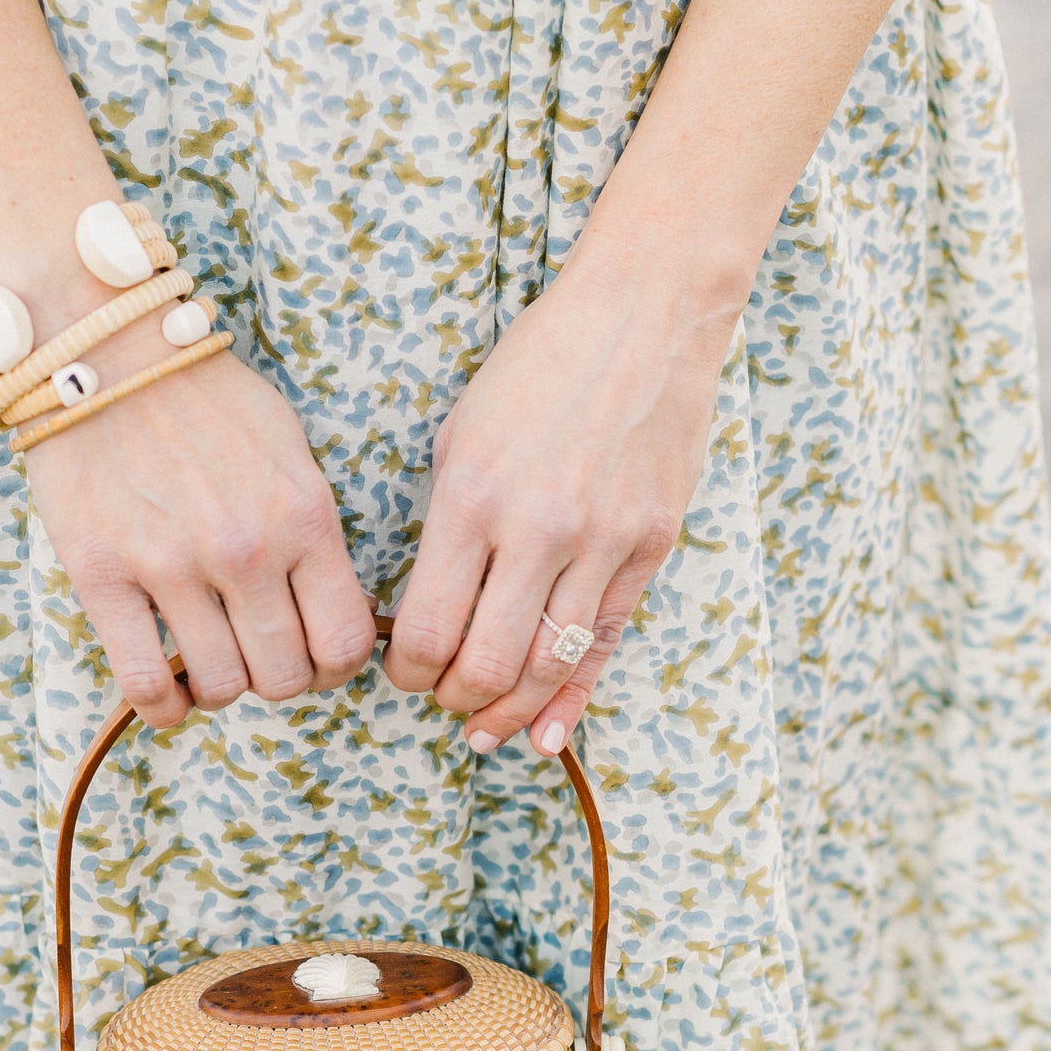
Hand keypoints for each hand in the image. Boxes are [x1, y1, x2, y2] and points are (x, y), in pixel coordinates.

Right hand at [25, 325, 375, 728]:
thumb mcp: (290, 448)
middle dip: (280, 678)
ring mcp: (171, 565)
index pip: (346, 641)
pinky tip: (168, 696)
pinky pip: (144, 681)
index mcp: (303, 517)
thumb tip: (339, 605)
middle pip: (285, 677)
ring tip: (210, 660)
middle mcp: (246, 549)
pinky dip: (162, 706)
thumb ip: (314, 528)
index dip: (336, 666)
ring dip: (221, 688)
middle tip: (259, 655)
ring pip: (223, 686)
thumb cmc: (205, 397)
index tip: (315, 655)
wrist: (105, 350)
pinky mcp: (102, 575)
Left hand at [384, 219, 753, 753]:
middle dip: (452, 698)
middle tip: (441, 698)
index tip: (399, 670)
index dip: (404, 670)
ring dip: (509, 711)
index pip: (425, 627)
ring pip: (550, 667)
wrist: (644, 316)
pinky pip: (607, 643)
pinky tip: (547, 733)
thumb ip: (445, 527)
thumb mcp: (461, 434)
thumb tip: (425, 613)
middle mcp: (538, 528)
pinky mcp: (651, 546)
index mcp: (472, 497)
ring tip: (483, 725)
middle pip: (486, 665)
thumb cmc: (537, 368)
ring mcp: (603, 541)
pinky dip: (573, 698)